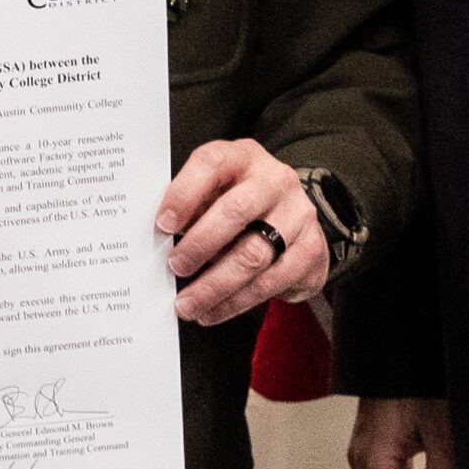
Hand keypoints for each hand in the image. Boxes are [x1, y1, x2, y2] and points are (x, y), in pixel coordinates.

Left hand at [157, 141, 327, 324]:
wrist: (294, 219)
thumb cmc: (240, 205)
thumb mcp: (215, 193)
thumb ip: (191, 207)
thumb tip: (158, 239)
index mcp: (242, 157)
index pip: (212, 164)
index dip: (184, 193)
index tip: (162, 224)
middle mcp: (274, 180)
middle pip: (236, 210)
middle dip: (200, 244)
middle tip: (175, 267)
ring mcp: (298, 214)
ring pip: (254, 255)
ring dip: (215, 286)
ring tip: (188, 304)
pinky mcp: (311, 248)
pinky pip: (271, 282)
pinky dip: (236, 302)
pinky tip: (213, 311)